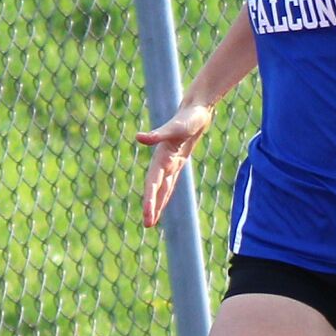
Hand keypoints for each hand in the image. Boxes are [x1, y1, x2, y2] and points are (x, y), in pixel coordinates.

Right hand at [137, 103, 214, 226]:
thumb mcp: (176, 127)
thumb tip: (138, 137)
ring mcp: (169, 162)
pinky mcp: (177, 162)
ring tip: (151, 221)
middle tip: (147, 225)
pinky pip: (170, 182)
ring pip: (161, 188)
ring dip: (156, 203)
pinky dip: (165, 193)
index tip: (148, 215)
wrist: (196, 110)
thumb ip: (157, 134)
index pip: (153, 183)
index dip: (150, 199)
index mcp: (161, 157)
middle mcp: (163, 162)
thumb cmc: (188, 118)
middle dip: (151, 206)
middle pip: (155, 189)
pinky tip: (162, 203)